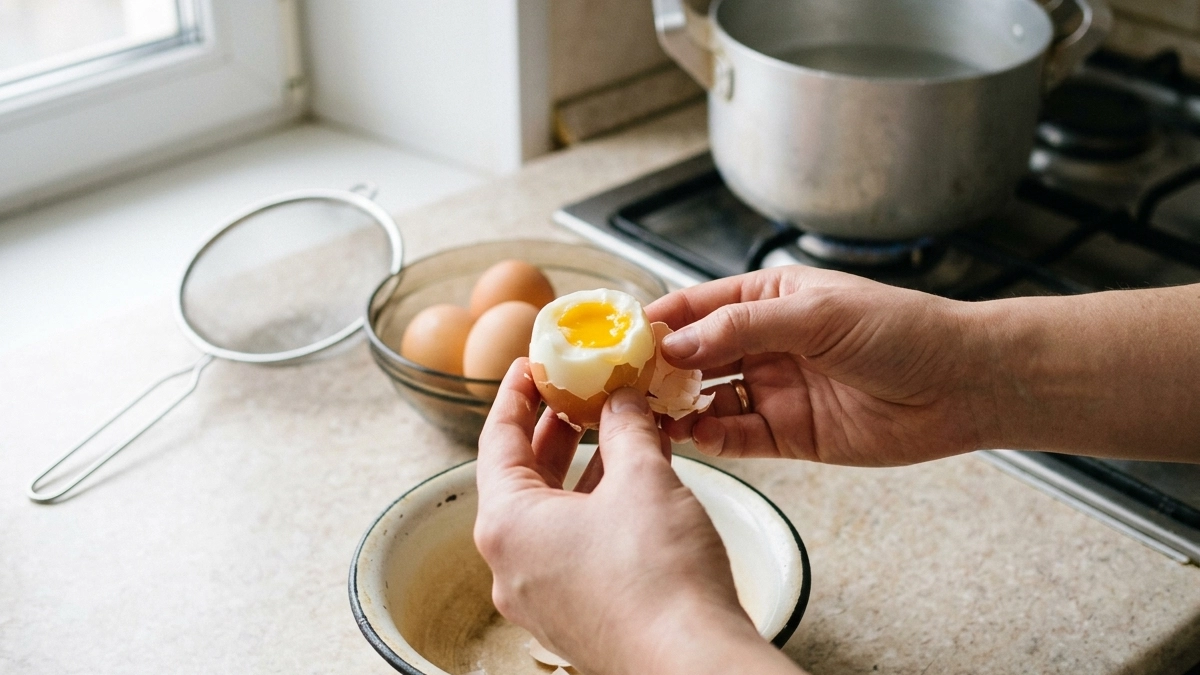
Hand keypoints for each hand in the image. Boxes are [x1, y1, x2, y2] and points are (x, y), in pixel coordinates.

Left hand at [474, 359, 801, 674]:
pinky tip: (636, 483)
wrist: (692, 664)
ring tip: (616, 430)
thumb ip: (625, 428)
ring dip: (583, 470)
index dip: (516, 396)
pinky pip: (573, 547)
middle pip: (522, 479)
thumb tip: (621, 400)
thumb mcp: (642, 478)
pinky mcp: (575, 616)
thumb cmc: (658, 576)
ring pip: (552, 515)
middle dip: (554, 431)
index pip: (497, 441)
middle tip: (577, 392)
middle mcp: (511, 565)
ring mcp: (542, 597)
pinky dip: (597, 509)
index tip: (530, 366)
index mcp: (506, 525)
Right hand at [647, 266, 991, 465]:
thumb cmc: (900, 330)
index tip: (620, 338)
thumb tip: (676, 343)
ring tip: (649, 414)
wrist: (961, 385)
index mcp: (768, 299)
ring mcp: (774, 389)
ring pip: (707, 398)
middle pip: (694, 355)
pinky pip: (736, 436)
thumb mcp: (815, 315)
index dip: (658, 322)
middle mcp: (764, 343)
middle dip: (658, 368)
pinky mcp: (788, 433)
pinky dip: (712, 437)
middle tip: (622, 384)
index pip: (696, 307)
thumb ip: (741, 328)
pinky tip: (694, 435)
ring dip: (678, 405)